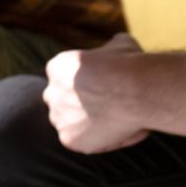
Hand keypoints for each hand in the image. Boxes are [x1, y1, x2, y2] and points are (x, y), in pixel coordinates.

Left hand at [43, 32, 150, 152]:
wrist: (134, 90)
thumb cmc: (129, 65)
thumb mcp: (121, 44)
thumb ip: (112, 49)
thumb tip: (118, 48)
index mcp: (57, 67)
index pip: (64, 78)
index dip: (86, 84)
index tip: (104, 88)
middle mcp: (51, 92)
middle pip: (63, 101)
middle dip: (81, 104)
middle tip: (109, 107)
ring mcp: (58, 117)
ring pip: (70, 123)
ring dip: (87, 124)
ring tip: (116, 121)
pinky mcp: (68, 139)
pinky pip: (81, 142)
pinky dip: (98, 140)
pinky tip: (119, 131)